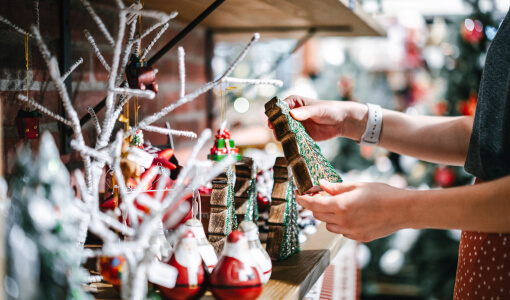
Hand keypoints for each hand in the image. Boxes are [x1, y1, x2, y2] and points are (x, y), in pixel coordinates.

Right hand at [267, 95, 367, 141]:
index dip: (275, 114)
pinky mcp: (300, 135)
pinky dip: (289, 142)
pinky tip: (289, 145)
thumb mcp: (318, 109)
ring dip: (282, 135)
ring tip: (282, 140)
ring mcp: (296, 125)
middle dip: (277, 127)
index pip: (280, 107)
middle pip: (279, 120)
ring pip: (284, 130)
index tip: (272, 123)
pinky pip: (292, 139)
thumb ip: (305, 112)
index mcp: (294, 102)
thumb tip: (292, 114)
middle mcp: (293, 113)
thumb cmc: (330, 110)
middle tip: (277, 134)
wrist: (342, 121)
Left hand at [296, 179, 410, 241]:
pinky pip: (341, 231)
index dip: (303, 200)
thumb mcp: (357, 186)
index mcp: (341, 206)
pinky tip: (352, 214)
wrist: (403, 210)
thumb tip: (321, 185)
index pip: (313, 205)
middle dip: (316, 206)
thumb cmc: (382, 194)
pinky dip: (341, 223)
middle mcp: (343, 222)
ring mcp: (351, 232)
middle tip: (322, 195)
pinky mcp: (358, 238)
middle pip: (318, 216)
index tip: (299, 195)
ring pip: (329, 225)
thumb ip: (336, 188)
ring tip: (341, 205)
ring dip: (328, 215)